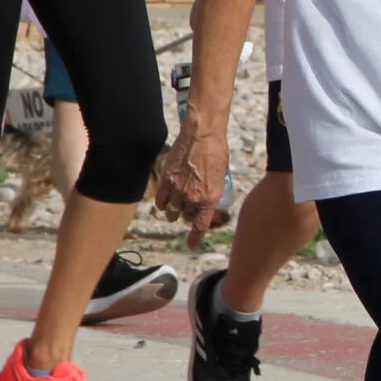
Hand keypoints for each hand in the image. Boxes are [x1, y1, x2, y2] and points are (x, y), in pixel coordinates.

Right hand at [152, 125, 228, 246]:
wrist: (203, 136)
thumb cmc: (217, 152)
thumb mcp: (220, 177)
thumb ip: (211, 191)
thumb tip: (205, 201)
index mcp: (210, 198)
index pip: (200, 225)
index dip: (195, 237)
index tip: (191, 245)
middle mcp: (193, 197)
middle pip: (186, 216)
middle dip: (188, 214)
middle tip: (190, 207)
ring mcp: (177, 190)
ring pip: (172, 211)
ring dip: (174, 212)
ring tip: (176, 207)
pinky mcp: (166, 180)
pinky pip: (160, 201)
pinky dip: (162, 204)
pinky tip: (164, 203)